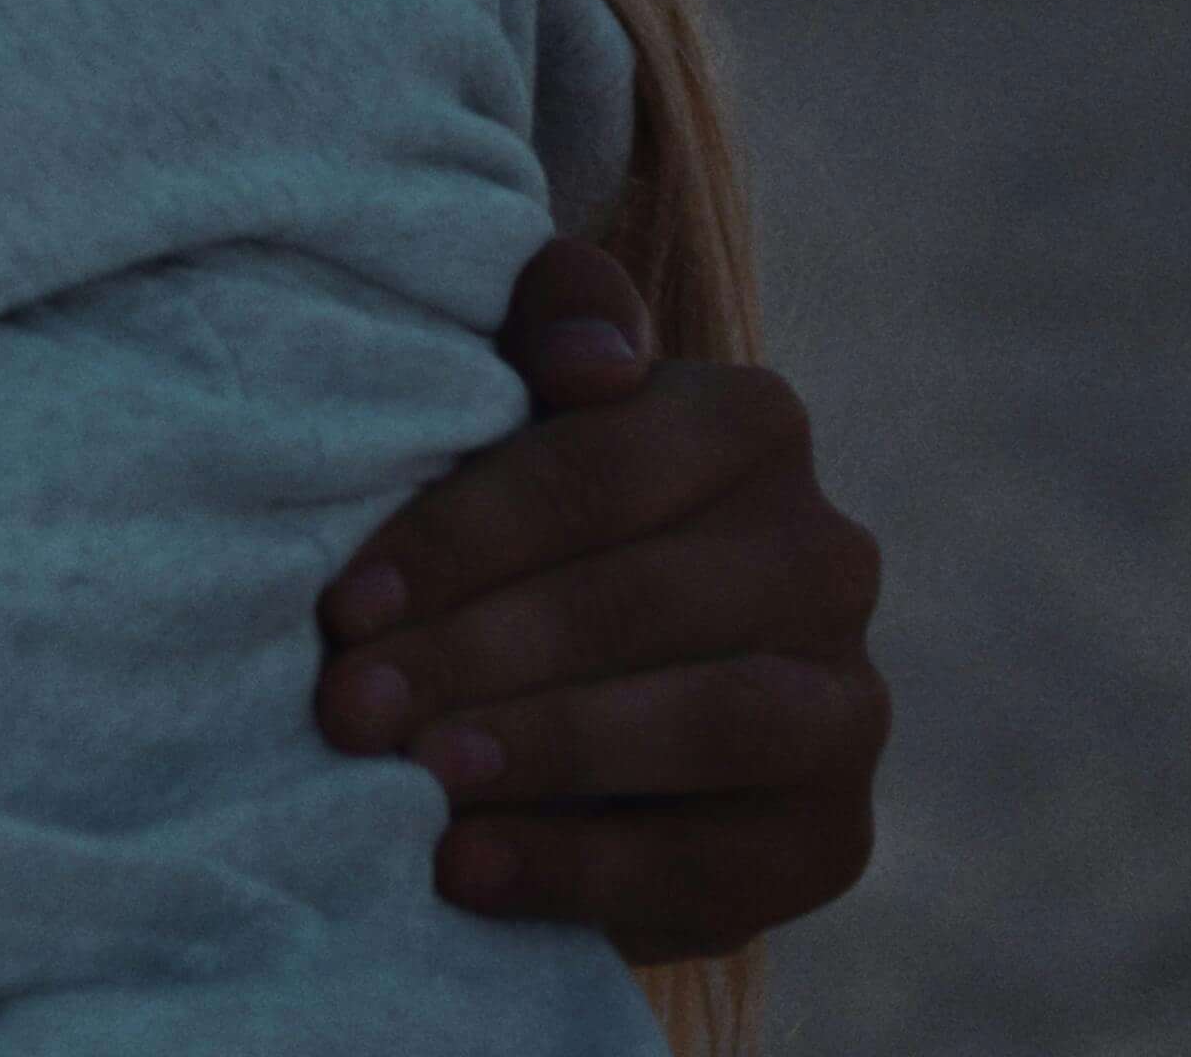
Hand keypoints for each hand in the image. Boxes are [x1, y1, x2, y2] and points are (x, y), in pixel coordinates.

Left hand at [311, 237, 886, 961]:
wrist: (586, 698)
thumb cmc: (523, 518)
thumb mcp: (515, 393)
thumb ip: (551, 318)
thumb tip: (595, 366)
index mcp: (752, 423)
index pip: (597, 471)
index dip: (459, 540)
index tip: (343, 607)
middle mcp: (825, 556)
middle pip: (643, 600)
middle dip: (478, 655)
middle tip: (350, 709)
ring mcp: (847, 701)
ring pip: (714, 720)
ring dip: (550, 751)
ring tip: (420, 782)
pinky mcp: (830, 835)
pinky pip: (722, 862)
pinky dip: (583, 870)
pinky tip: (466, 871)